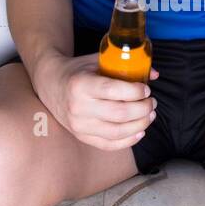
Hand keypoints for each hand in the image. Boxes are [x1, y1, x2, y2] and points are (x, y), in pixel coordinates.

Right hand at [33, 50, 159, 150]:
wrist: (49, 83)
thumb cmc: (77, 70)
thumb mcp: (96, 60)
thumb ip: (124, 65)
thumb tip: (154, 74)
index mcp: (81, 84)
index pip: (113, 91)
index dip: (135, 91)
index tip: (146, 89)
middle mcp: (78, 107)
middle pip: (119, 113)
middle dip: (143, 109)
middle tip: (152, 102)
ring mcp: (79, 125)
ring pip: (117, 131)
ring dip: (140, 124)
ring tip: (149, 115)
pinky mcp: (81, 136)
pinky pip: (108, 144)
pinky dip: (128, 140)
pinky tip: (139, 131)